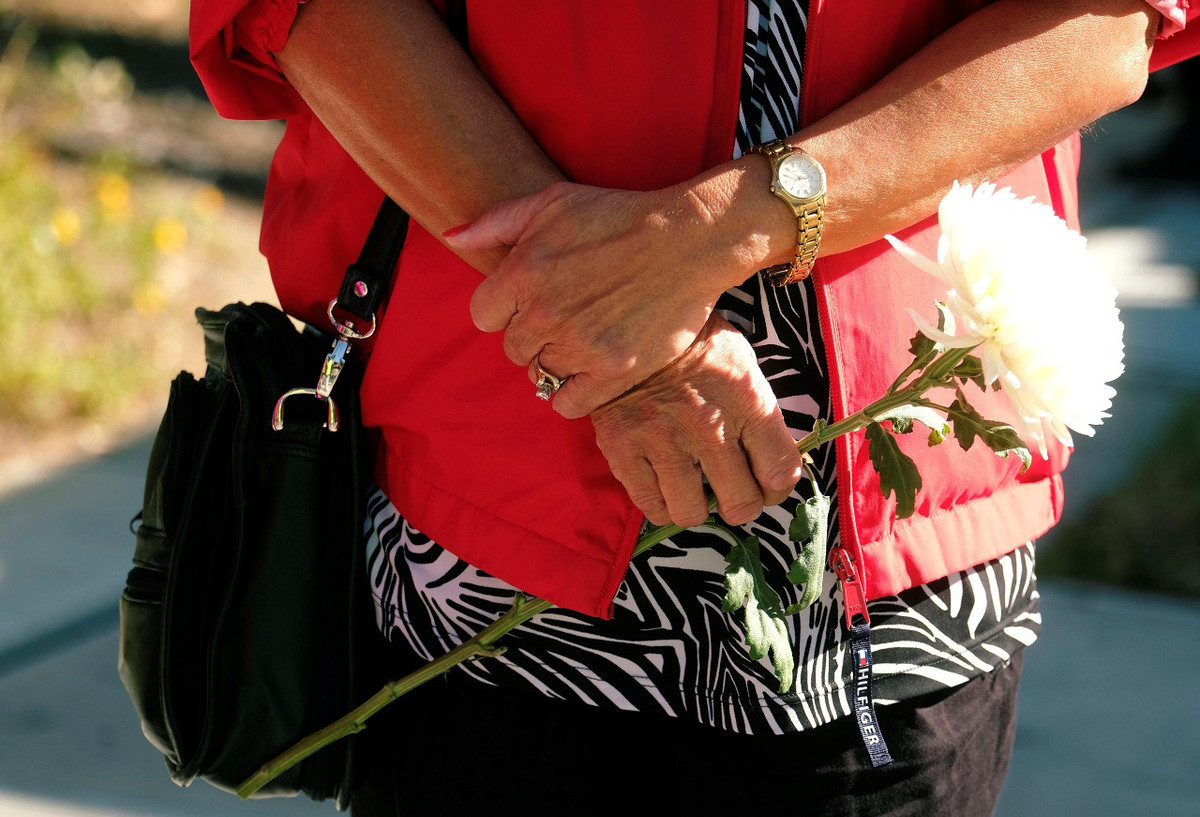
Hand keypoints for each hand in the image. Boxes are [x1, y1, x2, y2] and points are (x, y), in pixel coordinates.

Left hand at [446, 181, 748, 418]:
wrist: (688, 239)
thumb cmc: (617, 215)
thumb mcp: (551, 202)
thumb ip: (495, 222)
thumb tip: (451, 237)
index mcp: (523, 271)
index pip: (483, 316)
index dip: (507, 308)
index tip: (534, 299)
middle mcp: (546, 313)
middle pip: (513, 348)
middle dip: (533, 334)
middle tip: (567, 316)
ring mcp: (580, 345)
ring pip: (540, 374)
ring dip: (557, 360)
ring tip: (586, 336)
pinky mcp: (613, 370)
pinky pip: (567, 404)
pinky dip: (573, 393)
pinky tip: (589, 370)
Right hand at [591, 313, 805, 527]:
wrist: (631, 320)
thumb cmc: (695, 345)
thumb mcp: (742, 367)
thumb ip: (761, 417)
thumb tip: (775, 468)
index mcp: (746, 400)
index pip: (781, 472)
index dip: (777, 489)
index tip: (767, 485)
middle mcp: (707, 424)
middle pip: (741, 504)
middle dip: (740, 502)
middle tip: (729, 489)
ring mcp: (661, 439)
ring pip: (691, 514)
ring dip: (696, 505)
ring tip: (692, 483)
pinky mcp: (622, 448)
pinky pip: (650, 506)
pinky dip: (660, 502)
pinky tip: (663, 481)